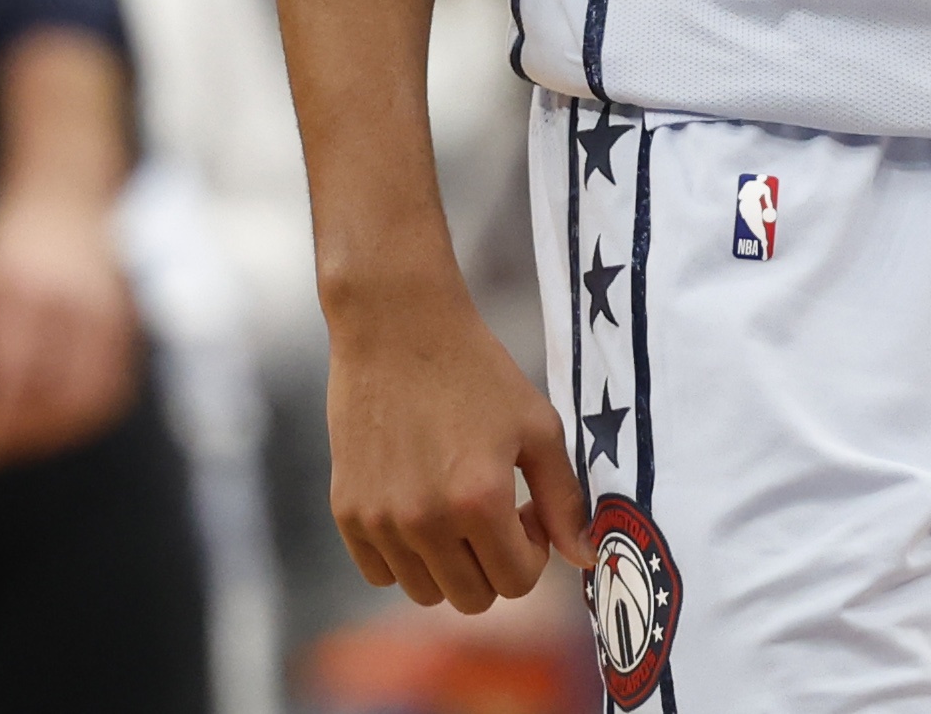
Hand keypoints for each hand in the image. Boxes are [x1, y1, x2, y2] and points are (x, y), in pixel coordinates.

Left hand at [0, 176, 140, 469]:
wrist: (73, 186)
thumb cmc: (16, 236)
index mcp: (35, 291)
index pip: (17, 377)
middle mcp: (83, 305)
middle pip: (68, 396)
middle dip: (32, 436)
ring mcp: (115, 314)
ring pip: (101, 397)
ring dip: (62, 431)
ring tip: (27, 438)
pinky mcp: (131, 323)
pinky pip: (118, 385)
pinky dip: (87, 412)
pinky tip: (56, 415)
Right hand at [326, 272, 592, 612]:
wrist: (398, 331)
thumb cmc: (479, 374)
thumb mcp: (539, 428)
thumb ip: (565, 499)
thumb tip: (584, 558)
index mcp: (478, 501)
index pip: (517, 582)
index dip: (533, 553)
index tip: (528, 513)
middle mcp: (424, 521)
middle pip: (472, 599)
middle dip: (496, 565)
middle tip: (498, 514)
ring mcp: (379, 521)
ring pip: (425, 592)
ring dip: (451, 565)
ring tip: (459, 509)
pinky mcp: (346, 513)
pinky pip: (381, 572)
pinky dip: (407, 556)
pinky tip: (421, 506)